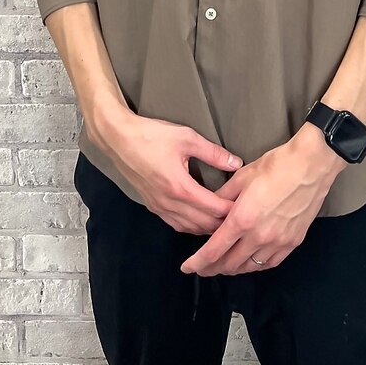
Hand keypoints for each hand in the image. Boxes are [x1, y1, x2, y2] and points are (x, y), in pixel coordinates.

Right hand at [101, 111, 244, 235]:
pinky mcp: (152, 206)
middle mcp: (170, 204)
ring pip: (189, 228)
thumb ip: (213, 153)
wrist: (118, 140)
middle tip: (240, 219)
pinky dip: (191, 226)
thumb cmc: (152, 136)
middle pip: (203, 224)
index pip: (213, 209)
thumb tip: (236, 163)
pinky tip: (200, 220)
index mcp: (181, 188)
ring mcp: (159, 207)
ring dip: (207, 228)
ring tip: (224, 223)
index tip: (246, 209)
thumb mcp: (187, 138)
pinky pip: (176, 224)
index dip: (232, 211)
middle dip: (223, 224)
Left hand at [179, 132, 341, 276]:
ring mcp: (277, 242)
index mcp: (242, 219)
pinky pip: (269, 263)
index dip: (198, 263)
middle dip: (212, 268)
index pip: (214, 251)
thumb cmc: (277, 166)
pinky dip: (255, 265)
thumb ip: (223, 197)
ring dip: (233, 268)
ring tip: (223, 264)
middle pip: (229, 264)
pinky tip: (249, 261)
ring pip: (249, 267)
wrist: (311, 165)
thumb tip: (211, 209)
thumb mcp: (242, 176)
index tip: (188, 268)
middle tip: (203, 267)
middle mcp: (259, 236)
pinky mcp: (292, 242)